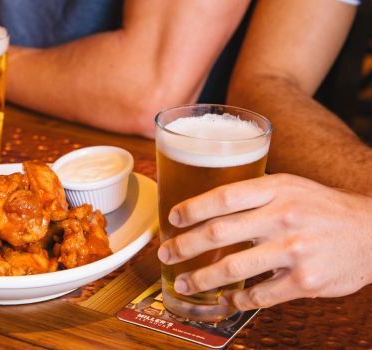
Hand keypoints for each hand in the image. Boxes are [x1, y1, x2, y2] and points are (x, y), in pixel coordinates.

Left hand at [157, 173, 371, 309]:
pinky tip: (225, 300)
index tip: (173, 218)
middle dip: (184, 246)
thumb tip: (209, 206)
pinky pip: (260, 295)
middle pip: (219, 233)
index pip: (224, 197)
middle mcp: (283, 217)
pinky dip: (237, 300)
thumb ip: (254, 194)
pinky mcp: (305, 281)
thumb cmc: (321, 207)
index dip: (193, 208)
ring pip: (233, 268)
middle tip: (165, 254)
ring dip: (201, 278)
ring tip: (183, 283)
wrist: (370, 232)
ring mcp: (294, 250)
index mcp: (277, 189)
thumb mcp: (290, 186)